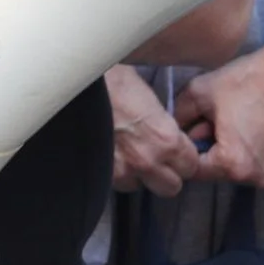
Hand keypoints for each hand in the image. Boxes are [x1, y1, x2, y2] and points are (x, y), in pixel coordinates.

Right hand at [106, 64, 202, 197]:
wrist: (72, 83)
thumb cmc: (108, 77)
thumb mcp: (143, 91)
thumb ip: (159, 117)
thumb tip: (162, 122)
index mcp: (166, 138)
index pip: (191, 166)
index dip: (183, 157)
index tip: (174, 148)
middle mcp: (148, 161)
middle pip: (171, 187)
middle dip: (165, 173)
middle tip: (154, 156)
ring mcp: (121, 170)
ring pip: (139, 187)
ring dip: (137, 175)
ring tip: (127, 154)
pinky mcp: (98, 173)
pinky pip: (114, 183)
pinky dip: (114, 172)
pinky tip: (108, 153)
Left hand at [173, 36, 263, 189]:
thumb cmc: (250, 80)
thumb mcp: (200, 92)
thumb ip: (178, 115)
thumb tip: (171, 130)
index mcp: (234, 165)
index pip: (197, 170)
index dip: (188, 151)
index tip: (191, 133)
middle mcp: (262, 179)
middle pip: (224, 171)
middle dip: (215, 150)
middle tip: (220, 121)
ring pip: (249, 169)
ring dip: (241, 152)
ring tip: (244, 121)